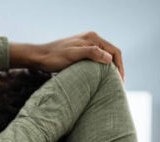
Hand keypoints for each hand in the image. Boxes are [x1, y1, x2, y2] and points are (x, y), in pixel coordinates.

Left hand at [10, 31, 124, 80]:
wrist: (39, 57)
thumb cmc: (54, 57)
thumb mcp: (73, 55)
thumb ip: (91, 53)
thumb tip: (109, 59)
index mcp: (92, 38)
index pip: (114, 51)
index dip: (120, 67)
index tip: (120, 81)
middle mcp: (91, 39)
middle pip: (111, 55)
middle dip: (117, 69)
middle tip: (118, 86)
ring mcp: (86, 46)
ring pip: (105, 58)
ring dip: (110, 70)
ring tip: (112, 84)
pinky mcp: (81, 53)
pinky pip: (97, 60)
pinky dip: (102, 70)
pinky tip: (101, 79)